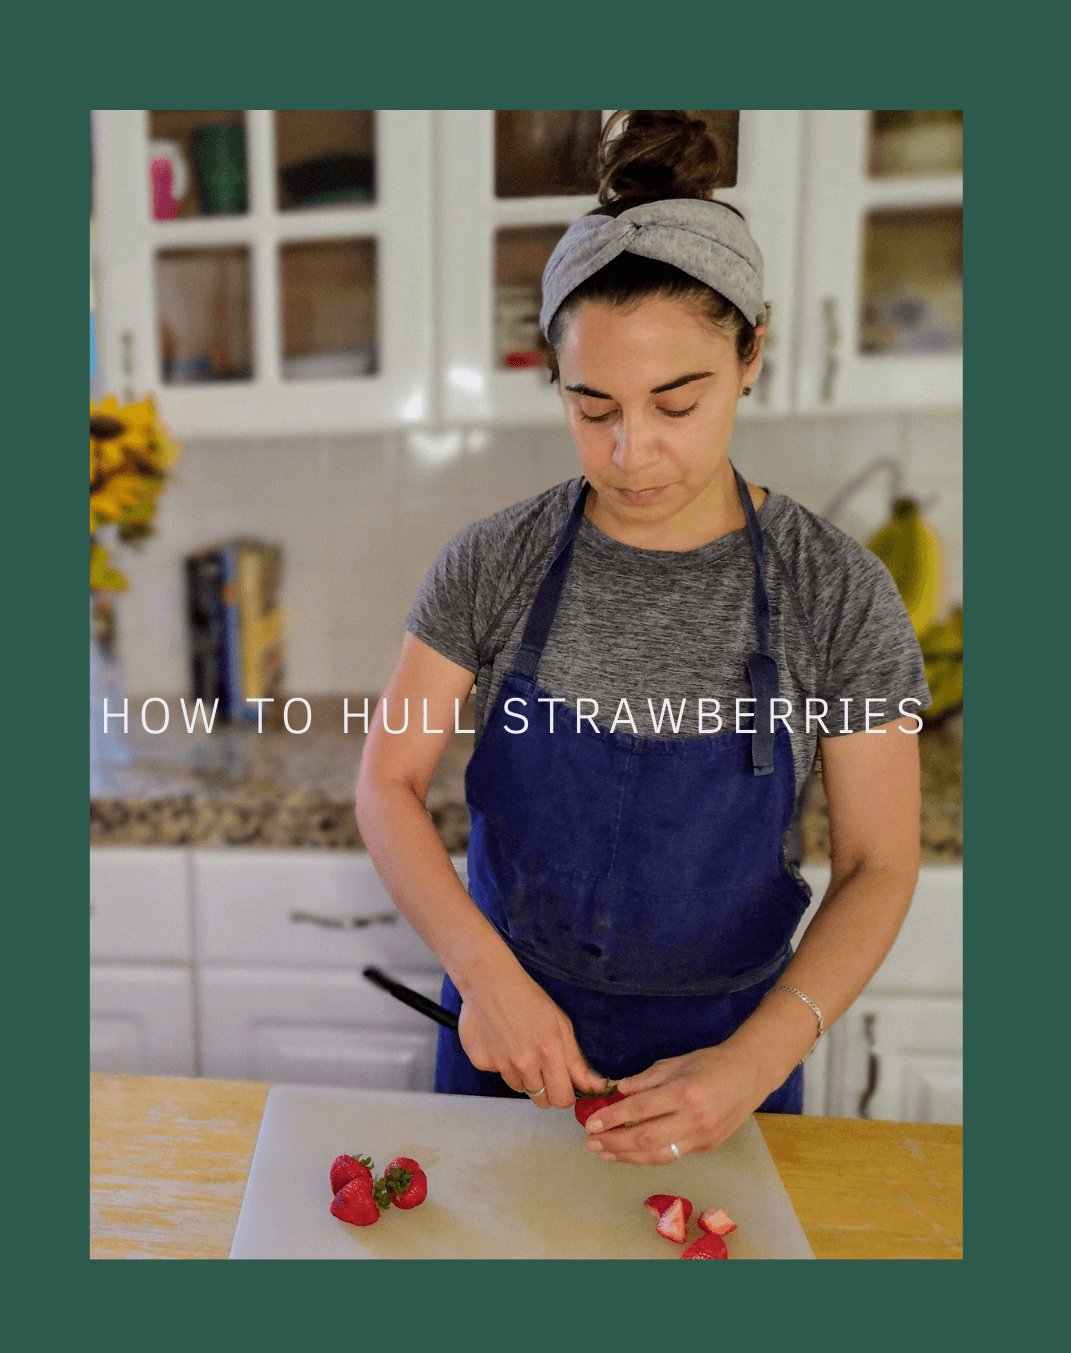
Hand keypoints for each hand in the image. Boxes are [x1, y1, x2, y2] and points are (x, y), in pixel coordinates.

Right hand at [456, 958, 604, 1109]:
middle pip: (541, 1101)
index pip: (563, 1099)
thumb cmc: (529, 998)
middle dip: (547, 1091)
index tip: (564, 1085)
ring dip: (523, 1075)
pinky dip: (500, 1063)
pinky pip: (497, 1073)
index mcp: (550, 1052)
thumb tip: (596, 1088)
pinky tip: (499, 1040)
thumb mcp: (561, 1024)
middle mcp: (525, 1063)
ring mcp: (501, 1065)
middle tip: (543, 1068)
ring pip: (519, 1087)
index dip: (566, 1095)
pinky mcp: (481, 1062)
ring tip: (518, 1046)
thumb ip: (576, 1061)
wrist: (488, 981)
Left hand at [582, 1042, 771, 1163]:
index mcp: (683, 1093)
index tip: (591, 1123)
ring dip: (628, 1156)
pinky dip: (649, 1155)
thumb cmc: (711, 1063)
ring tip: (604, 1153)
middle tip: (591, 1142)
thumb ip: (646, 1079)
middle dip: (615, 1142)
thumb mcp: (676, 1062)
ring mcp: (703, 1137)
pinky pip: (673, 1154)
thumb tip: (619, 1091)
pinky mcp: (708, 1147)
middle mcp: (694, 1119)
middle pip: (646, 1139)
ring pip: (659, 1155)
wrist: (751, 1074)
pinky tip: (631, 1152)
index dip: (613, 1118)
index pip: (640, 1109)